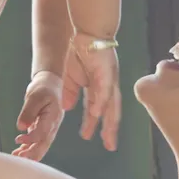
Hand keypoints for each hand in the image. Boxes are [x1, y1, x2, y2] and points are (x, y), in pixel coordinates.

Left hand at [14, 71, 66, 160]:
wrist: (49, 84)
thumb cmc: (43, 88)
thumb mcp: (34, 96)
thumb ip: (28, 111)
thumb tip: (21, 127)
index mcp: (53, 116)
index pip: (43, 132)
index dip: (31, 138)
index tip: (18, 139)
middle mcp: (53, 125)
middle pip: (44, 143)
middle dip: (32, 153)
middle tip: (19, 157)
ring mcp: (49, 128)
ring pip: (41, 145)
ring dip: (30, 153)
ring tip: (16, 156)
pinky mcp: (42, 128)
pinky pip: (37, 141)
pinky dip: (28, 147)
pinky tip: (18, 151)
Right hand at [64, 33, 121, 151]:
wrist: (86, 31)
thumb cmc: (81, 51)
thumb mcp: (71, 76)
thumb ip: (70, 92)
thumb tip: (68, 108)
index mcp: (99, 87)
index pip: (100, 110)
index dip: (98, 125)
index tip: (96, 140)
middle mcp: (107, 86)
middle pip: (111, 111)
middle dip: (110, 129)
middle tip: (109, 146)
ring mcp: (108, 79)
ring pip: (110, 104)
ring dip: (107, 121)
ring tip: (105, 137)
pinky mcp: (106, 71)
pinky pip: (104, 90)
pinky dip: (101, 103)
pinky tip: (97, 114)